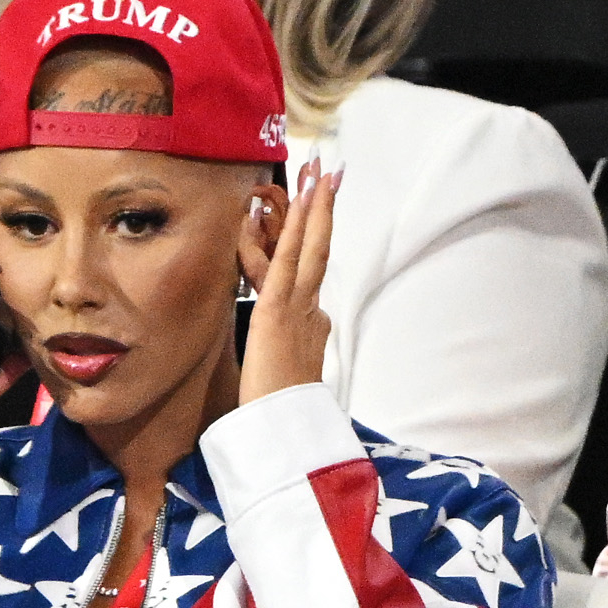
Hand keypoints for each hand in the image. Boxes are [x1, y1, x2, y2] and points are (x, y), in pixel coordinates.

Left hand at [239, 163, 336, 404]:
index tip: (318, 215)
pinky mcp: (278, 310)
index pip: (311, 273)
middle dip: (324, 212)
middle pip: (319, 251)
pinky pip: (288, 260)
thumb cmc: (280, 414)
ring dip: (316, 207)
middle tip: (329, 172)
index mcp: (311, 326)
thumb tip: (308, 336)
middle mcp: (312, 311)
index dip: (316, 240)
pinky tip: (304, 199)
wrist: (282, 435)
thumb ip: (296, 352)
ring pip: (311, 248)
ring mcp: (299, 308)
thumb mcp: (287, 376)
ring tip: (320, 171)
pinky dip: (297, 228)